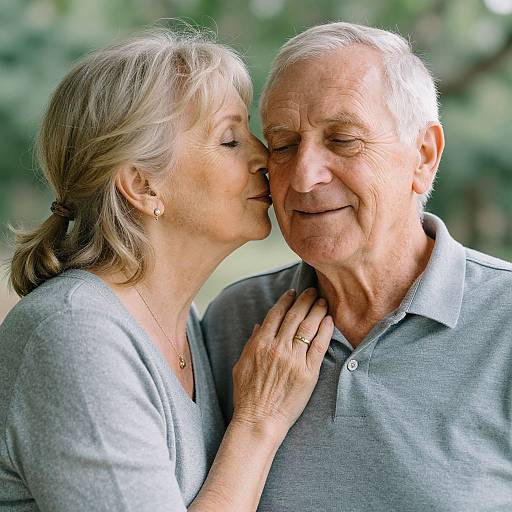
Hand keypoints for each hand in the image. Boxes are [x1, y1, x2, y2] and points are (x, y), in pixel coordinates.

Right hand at [231, 288, 333, 441]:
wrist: (259, 420)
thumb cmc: (247, 395)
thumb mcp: (241, 365)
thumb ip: (251, 343)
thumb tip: (260, 325)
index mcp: (260, 344)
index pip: (276, 314)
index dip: (286, 300)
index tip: (293, 292)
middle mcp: (278, 348)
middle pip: (295, 316)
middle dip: (304, 299)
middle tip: (312, 290)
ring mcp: (294, 359)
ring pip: (308, 327)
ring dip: (316, 310)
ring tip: (322, 301)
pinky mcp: (308, 372)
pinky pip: (319, 346)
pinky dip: (325, 331)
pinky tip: (329, 320)